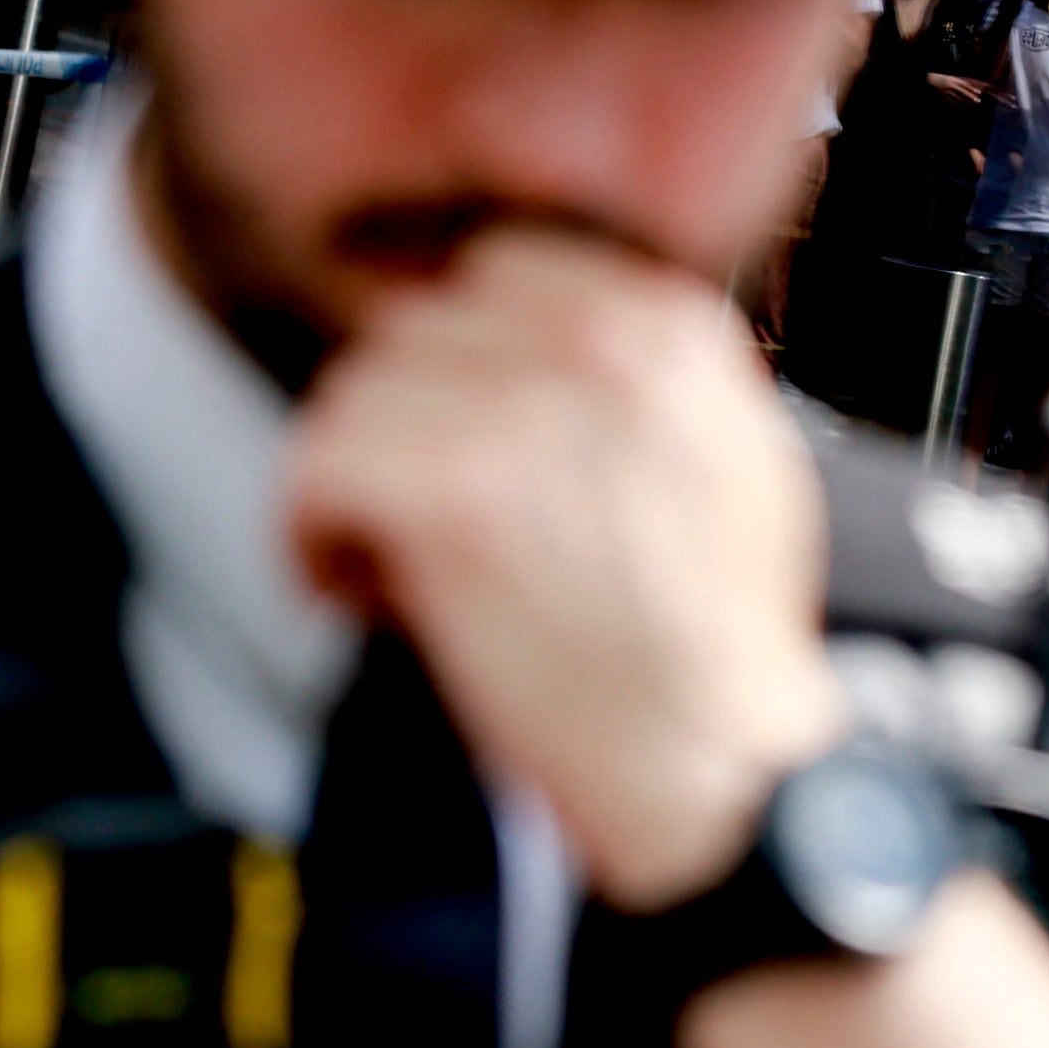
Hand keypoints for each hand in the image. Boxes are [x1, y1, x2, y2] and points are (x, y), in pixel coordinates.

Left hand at [284, 228, 845, 910]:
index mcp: (668, 329)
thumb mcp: (736, 470)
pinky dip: (312, 535)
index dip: (459, 371)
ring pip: (352, 397)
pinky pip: (317, 465)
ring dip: (355, 485)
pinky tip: (359, 589)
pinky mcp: (450, 490)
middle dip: (402, 429)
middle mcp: (596, 344)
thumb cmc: (726, 657)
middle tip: (421, 523)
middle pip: (413, 334)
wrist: (732, 772)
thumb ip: (645, 393)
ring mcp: (519, 410)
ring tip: (398, 569)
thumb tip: (533, 365)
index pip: (497, 275)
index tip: (452, 436)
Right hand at [924, 72, 988, 105]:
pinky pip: (952, 102)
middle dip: (971, 97)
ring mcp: (948, 92)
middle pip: (964, 92)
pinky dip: (957, 105)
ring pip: (959, 98)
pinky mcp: (943, 97)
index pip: (966, 85)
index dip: (973, 89)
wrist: (929, 80)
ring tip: (972, 106)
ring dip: (966, 103)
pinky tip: (962, 108)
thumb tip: (966, 85)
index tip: (979, 93)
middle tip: (978, 101)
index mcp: (954, 80)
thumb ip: (958, 82)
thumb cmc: (941, 79)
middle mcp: (952, 86)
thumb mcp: (950, 78)